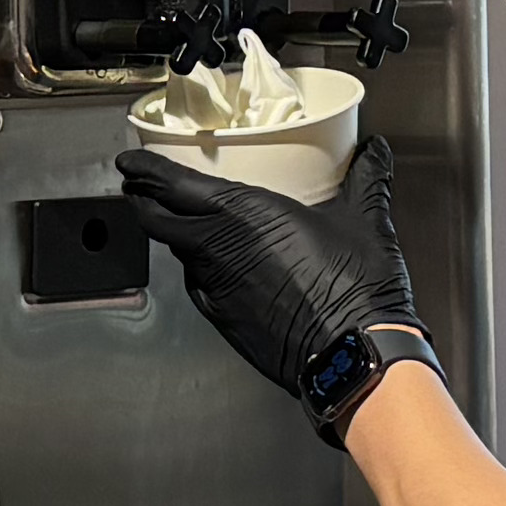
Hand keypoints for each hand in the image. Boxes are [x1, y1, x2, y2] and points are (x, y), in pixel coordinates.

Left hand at [114, 145, 418, 418]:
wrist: (353, 355)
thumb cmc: (356, 288)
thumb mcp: (365, 221)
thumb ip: (366, 179)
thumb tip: (375, 150)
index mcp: (241, 214)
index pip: (171, 185)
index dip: (144, 169)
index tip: (130, 160)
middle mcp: (217, 250)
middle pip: (156, 220)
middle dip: (142, 200)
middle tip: (139, 186)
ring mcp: (216, 289)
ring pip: (178, 254)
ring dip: (173, 236)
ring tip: (182, 221)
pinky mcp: (223, 320)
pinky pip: (200, 286)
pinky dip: (199, 270)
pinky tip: (217, 266)